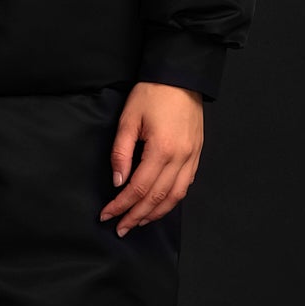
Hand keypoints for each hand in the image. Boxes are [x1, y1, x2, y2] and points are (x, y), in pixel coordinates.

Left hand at [100, 82, 203, 235]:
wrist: (181, 77)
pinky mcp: (197, 155)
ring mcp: (192, 157)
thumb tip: (118, 182)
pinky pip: (185, 185)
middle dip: (136, 216)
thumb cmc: (152, 94)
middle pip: (157, 198)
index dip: (121, 205)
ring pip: (175, 197)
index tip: (107, 214)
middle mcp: (181, 158)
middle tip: (120, 228)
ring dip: (155, 213)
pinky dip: (171, 200)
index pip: (139, 188)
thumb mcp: (129, 119)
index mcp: (162, 149)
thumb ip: (121, 153)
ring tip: (138, 222)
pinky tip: (159, 206)